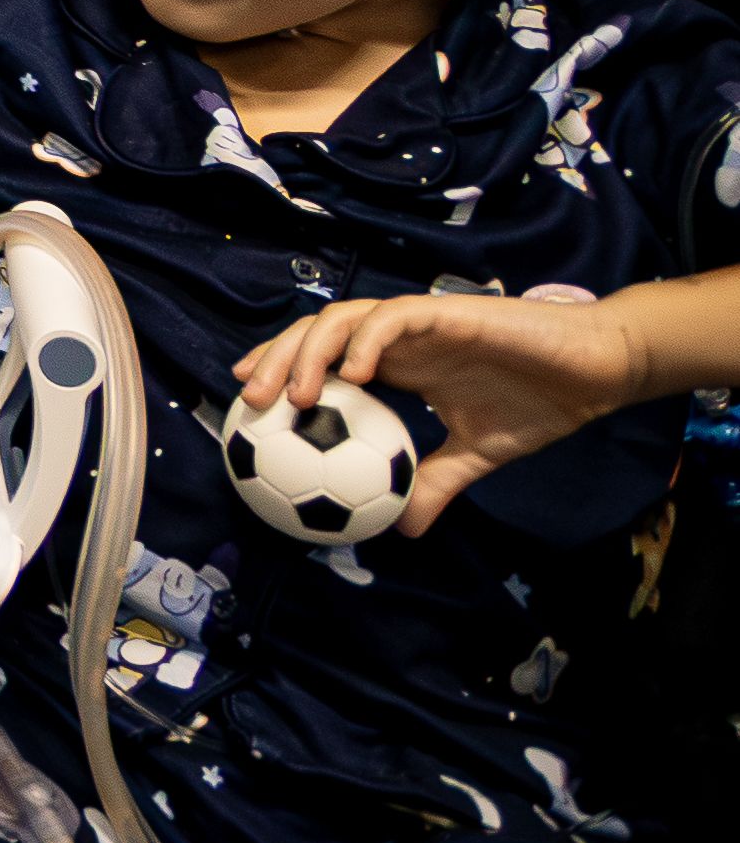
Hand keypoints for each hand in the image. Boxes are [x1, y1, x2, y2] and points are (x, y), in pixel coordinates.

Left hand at [229, 289, 656, 536]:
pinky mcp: (446, 311)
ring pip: (342, 319)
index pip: (321, 359)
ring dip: (310, 353)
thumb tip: (405, 531)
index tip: (249, 407)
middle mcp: (396, 338)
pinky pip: (392, 318)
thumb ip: (436, 483)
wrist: (593, 372)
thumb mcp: (477, 454)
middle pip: (315, 334)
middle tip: (251, 401)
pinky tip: (354, 376)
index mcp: (396, 364)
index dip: (281, 374)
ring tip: (295, 396)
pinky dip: (366, 342)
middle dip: (275, 360)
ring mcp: (418, 321)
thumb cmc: (537, 402)